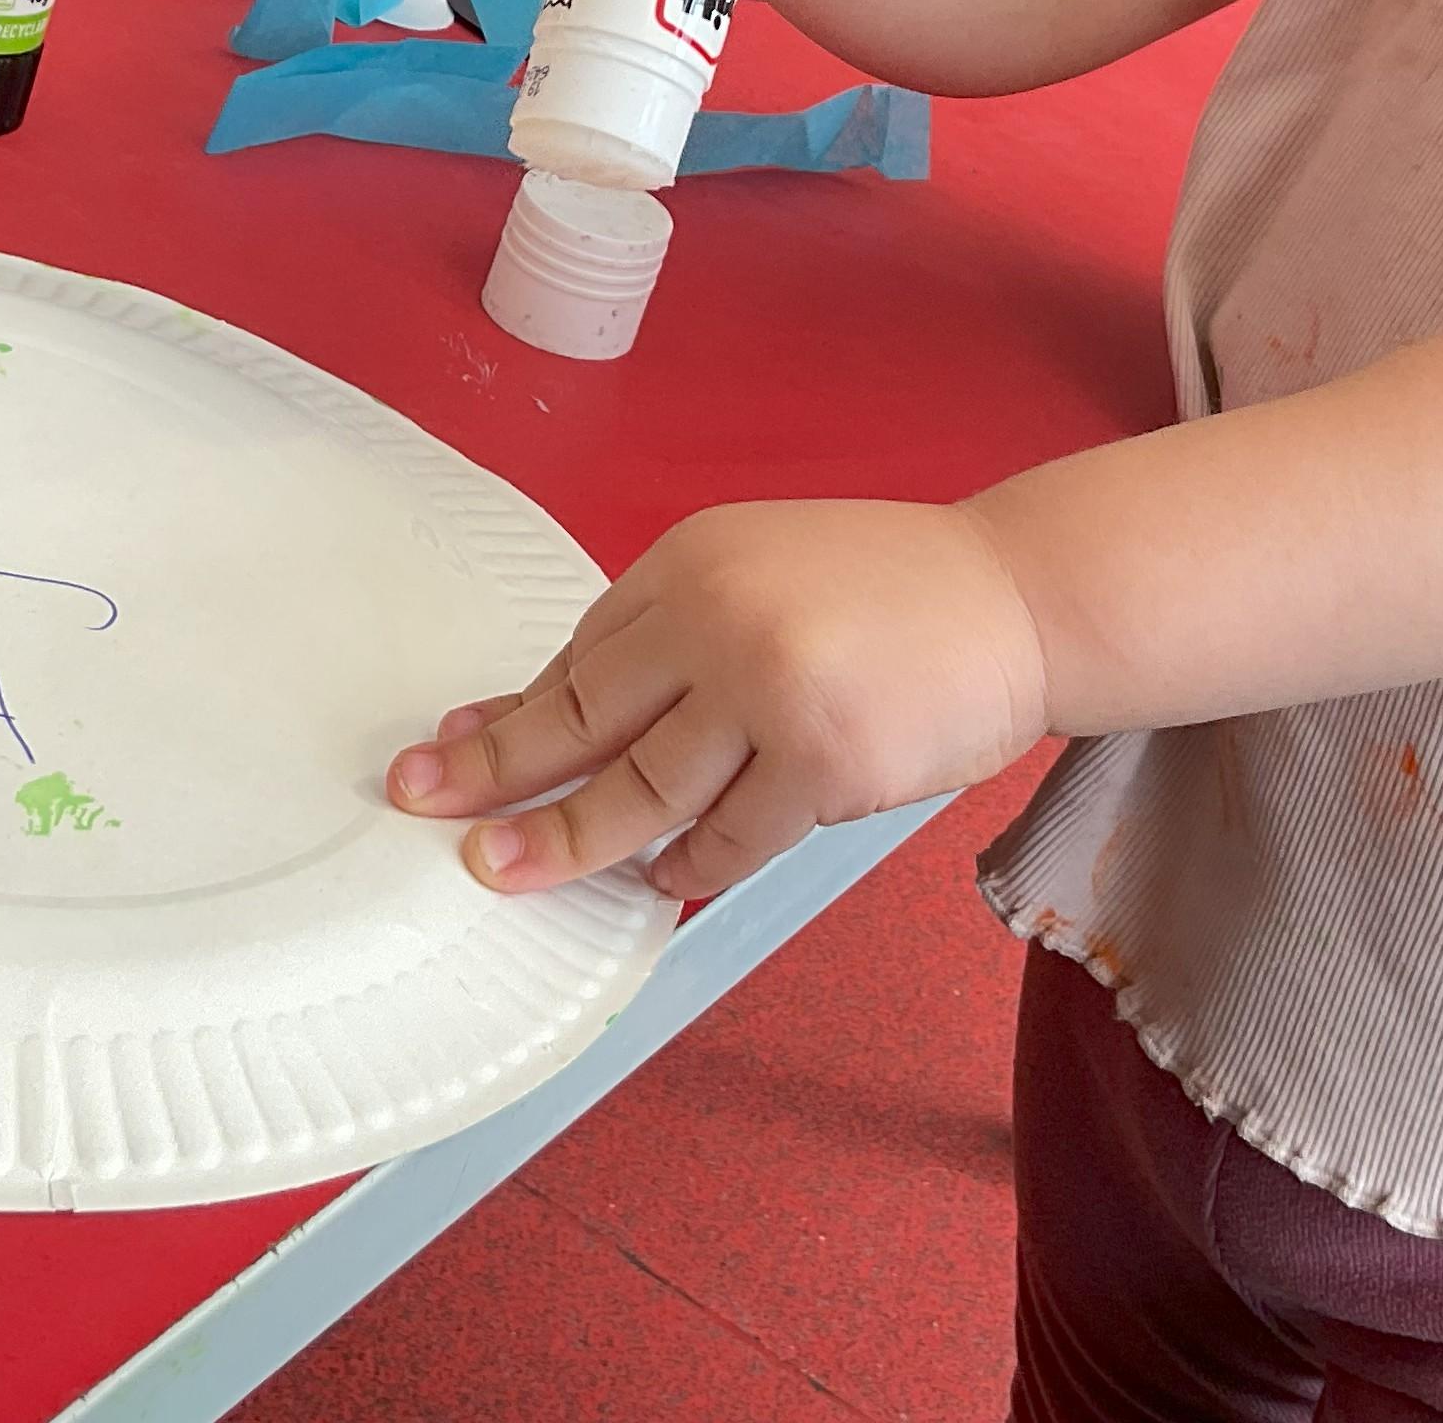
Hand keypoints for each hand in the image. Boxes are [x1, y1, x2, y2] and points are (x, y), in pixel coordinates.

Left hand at [387, 499, 1048, 898]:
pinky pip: (727, 839)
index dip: (512, 711)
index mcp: (692, 561)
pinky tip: (658, 881)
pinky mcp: (820, 763)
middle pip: (583, 717)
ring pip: (640, 790)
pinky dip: (688, 866)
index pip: (583, 654)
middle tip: (424, 806)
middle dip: (496, 772)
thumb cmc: (891, 593)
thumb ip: (677, 637)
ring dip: (567, 841)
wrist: (1018, 597)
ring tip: (505, 872)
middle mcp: (718, 616)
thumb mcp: (764, 572)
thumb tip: (561, 717)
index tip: (449, 748)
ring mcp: (768, 692)